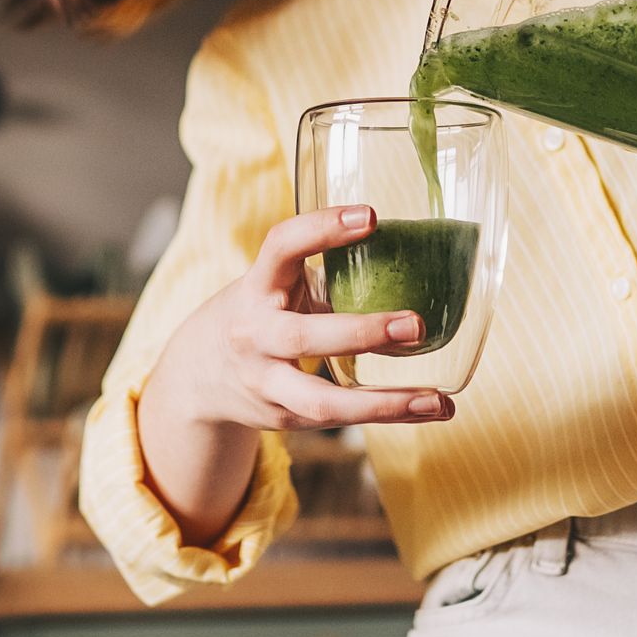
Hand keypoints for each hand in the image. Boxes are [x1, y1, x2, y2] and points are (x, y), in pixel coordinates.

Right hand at [138, 204, 452, 543]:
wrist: (198, 374)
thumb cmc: (263, 310)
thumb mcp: (278, 283)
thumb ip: (330, 271)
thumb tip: (416, 252)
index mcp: (257, 286)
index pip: (280, 247)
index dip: (321, 228)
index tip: (370, 216)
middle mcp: (255, 336)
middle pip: (302, 338)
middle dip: (361, 333)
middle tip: (416, 324)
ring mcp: (267, 383)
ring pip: (322, 402)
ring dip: (385, 403)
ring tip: (437, 399)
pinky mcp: (285, 417)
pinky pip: (340, 420)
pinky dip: (390, 415)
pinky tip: (432, 408)